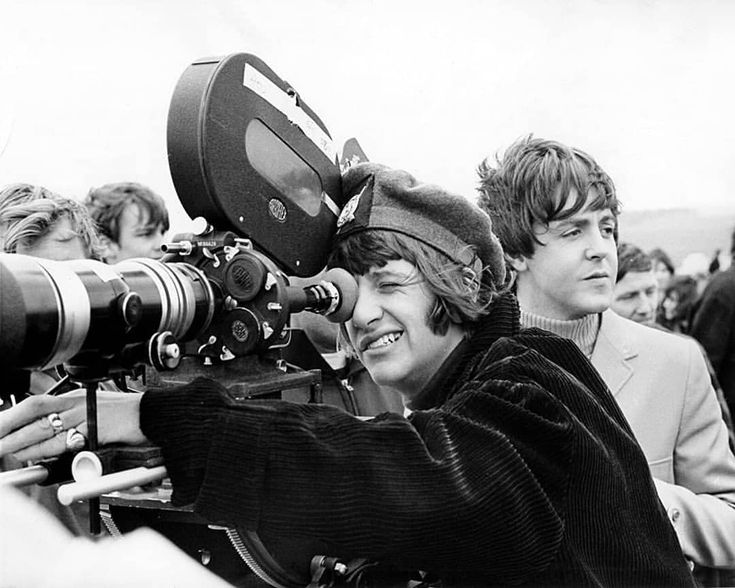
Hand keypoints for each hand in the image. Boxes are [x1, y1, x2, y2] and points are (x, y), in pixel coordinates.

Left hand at [0, 389, 147, 461]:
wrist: (156, 417)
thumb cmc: (128, 418)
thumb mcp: (94, 412)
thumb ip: (70, 423)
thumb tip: (43, 441)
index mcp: (75, 397)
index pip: (34, 404)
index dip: (11, 415)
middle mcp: (77, 404)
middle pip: (33, 416)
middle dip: (8, 432)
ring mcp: (86, 417)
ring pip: (44, 431)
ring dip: (20, 444)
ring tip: (3, 451)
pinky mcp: (95, 432)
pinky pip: (64, 444)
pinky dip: (46, 452)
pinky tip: (32, 457)